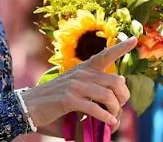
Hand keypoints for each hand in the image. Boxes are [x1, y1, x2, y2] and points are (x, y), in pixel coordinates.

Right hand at [21, 38, 136, 130]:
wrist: (28, 107)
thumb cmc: (55, 105)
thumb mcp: (76, 95)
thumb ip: (93, 98)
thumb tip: (114, 114)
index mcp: (84, 69)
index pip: (105, 55)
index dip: (120, 47)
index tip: (134, 40)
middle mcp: (82, 73)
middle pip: (116, 81)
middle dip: (123, 97)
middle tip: (119, 109)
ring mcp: (76, 85)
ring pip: (108, 96)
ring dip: (115, 111)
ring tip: (113, 120)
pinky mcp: (69, 98)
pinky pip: (96, 108)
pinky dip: (106, 118)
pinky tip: (108, 123)